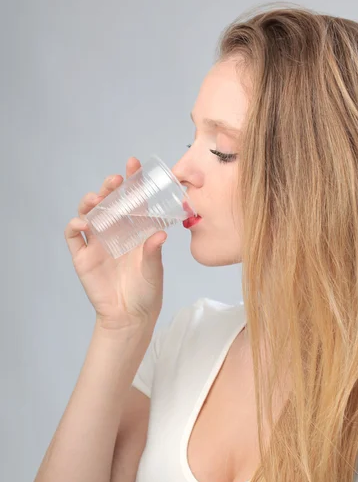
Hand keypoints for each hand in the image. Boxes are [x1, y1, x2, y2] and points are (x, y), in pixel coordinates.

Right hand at [64, 157, 166, 329]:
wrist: (130, 317)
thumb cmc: (146, 291)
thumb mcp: (154, 270)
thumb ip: (153, 252)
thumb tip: (160, 233)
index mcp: (135, 230)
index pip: (132, 200)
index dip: (132, 182)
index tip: (134, 164)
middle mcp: (115, 232)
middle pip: (109, 202)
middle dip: (111, 187)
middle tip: (116, 179)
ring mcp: (97, 243)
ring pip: (89, 214)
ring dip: (91, 202)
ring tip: (98, 199)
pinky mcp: (83, 257)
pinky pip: (73, 236)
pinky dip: (74, 225)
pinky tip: (83, 222)